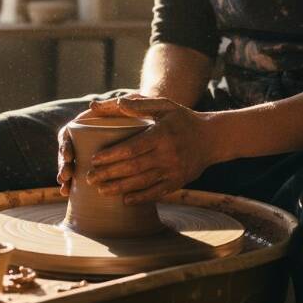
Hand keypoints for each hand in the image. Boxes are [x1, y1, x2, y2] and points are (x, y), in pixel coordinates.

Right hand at [55, 93, 147, 195]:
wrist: (152, 122)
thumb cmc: (137, 112)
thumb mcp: (126, 105)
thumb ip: (111, 105)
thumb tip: (92, 105)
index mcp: (86, 125)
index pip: (68, 135)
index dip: (65, 146)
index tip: (69, 156)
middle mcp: (84, 140)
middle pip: (67, 154)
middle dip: (63, 166)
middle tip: (65, 176)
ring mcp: (90, 154)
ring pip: (72, 167)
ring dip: (65, 179)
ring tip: (65, 189)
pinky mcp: (99, 166)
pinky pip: (82, 177)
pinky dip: (74, 186)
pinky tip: (69, 194)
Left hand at [85, 95, 212, 204]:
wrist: (212, 138)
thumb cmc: (183, 120)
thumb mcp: (165, 106)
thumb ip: (141, 104)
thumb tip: (117, 102)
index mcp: (162, 135)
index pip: (132, 148)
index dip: (112, 155)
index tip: (94, 159)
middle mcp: (168, 154)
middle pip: (133, 168)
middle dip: (109, 174)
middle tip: (89, 178)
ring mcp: (174, 171)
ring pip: (142, 183)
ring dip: (119, 188)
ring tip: (100, 189)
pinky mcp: (178, 182)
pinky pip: (156, 193)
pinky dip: (140, 197)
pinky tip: (125, 200)